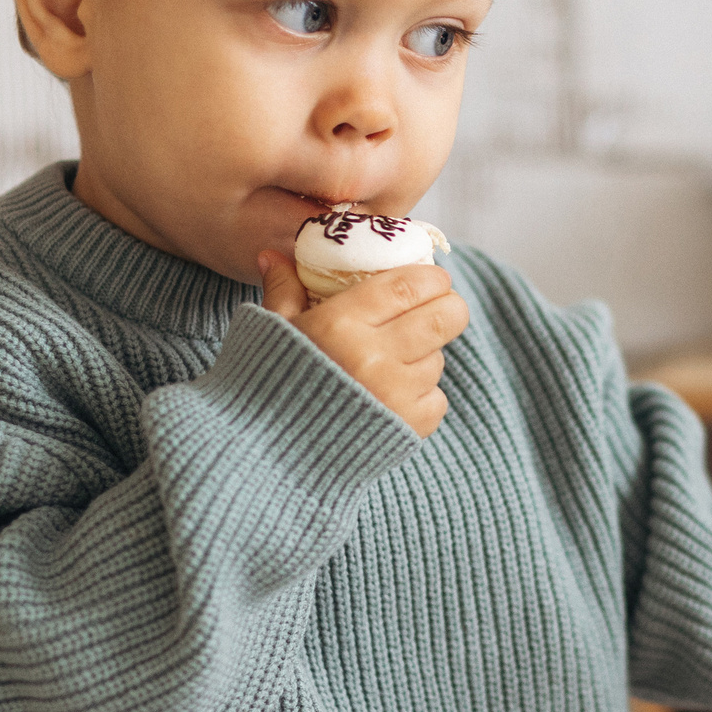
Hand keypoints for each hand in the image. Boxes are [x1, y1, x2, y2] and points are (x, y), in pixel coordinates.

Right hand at [256, 250, 468, 437]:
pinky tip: (389, 395)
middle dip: (448, 307)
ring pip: (439, 358)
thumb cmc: (266, 385)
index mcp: (340, 324)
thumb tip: (274, 254)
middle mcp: (374, 357)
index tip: (430, 278)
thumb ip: (284, 288)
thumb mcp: (271, 330)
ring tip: (392, 359)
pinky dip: (422, 394)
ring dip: (425, 354)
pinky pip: (437, 397)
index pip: (410, 285)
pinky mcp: (409, 429)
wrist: (264, 458)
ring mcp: (395, 396)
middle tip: (435, 307)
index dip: (431, 277)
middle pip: (447, 317)